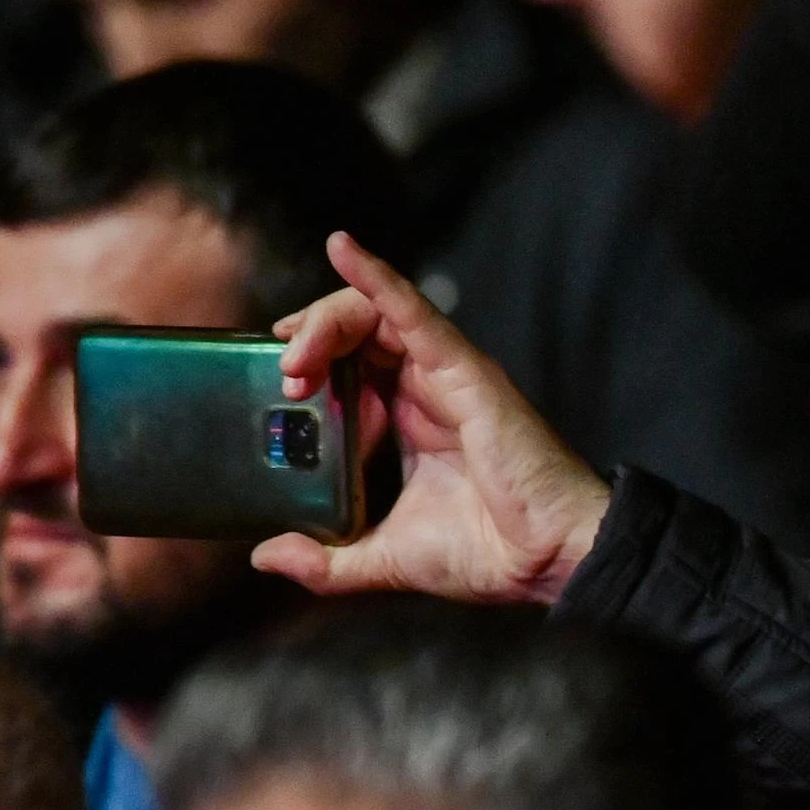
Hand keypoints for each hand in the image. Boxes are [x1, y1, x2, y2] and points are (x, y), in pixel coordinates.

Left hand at [257, 234, 613, 607]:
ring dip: (324, 320)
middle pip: (354, 330)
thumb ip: (326, 561)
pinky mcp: (462, 369)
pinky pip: (412, 311)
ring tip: (292, 353)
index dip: (307, 360)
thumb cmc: (485, 553)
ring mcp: (445, 374)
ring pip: (375, 312)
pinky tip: (342, 248)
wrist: (543, 561)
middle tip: (282, 375)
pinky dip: (375, 277)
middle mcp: (424, 388)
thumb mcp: (383, 557)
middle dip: (307, 340)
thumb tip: (266, 557)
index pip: (347, 364)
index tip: (274, 384)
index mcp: (407, 421)